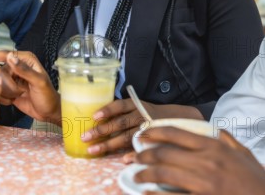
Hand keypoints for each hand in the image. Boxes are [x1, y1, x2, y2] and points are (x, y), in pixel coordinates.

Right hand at [5, 51, 60, 124]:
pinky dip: (5, 98)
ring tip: (20, 94)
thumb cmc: (48, 96)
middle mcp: (17, 66)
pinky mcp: (7, 89)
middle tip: (21, 90)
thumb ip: (24, 70)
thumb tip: (10, 57)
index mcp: (26, 59)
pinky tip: (15, 99)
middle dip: (8, 84)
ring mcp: (11, 78)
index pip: (5, 54)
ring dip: (8, 92)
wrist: (48, 113)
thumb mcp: (38, 82)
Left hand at [83, 100, 203, 155]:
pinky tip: (123, 160)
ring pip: (127, 136)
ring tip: (94, 150)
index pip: (120, 105)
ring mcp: (148, 127)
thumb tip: (96, 118)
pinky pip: (141, 146)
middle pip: (119, 122)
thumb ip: (122, 111)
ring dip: (109, 144)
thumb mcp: (138, 106)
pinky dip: (132, 153)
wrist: (179, 119)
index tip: (94, 116)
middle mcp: (141, 114)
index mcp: (136, 104)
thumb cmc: (150, 114)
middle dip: (101, 130)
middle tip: (85, 137)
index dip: (107, 110)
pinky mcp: (154, 138)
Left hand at [134, 129, 264, 194]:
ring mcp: (203, 183)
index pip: (177, 134)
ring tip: (137, 176)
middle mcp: (206, 162)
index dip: (155, 132)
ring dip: (145, 173)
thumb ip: (228, 141)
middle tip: (135, 156)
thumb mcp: (245, 155)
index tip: (142, 134)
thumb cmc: (257, 183)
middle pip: (165, 153)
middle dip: (144, 154)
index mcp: (214, 147)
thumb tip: (215, 130)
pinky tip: (147, 194)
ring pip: (163, 173)